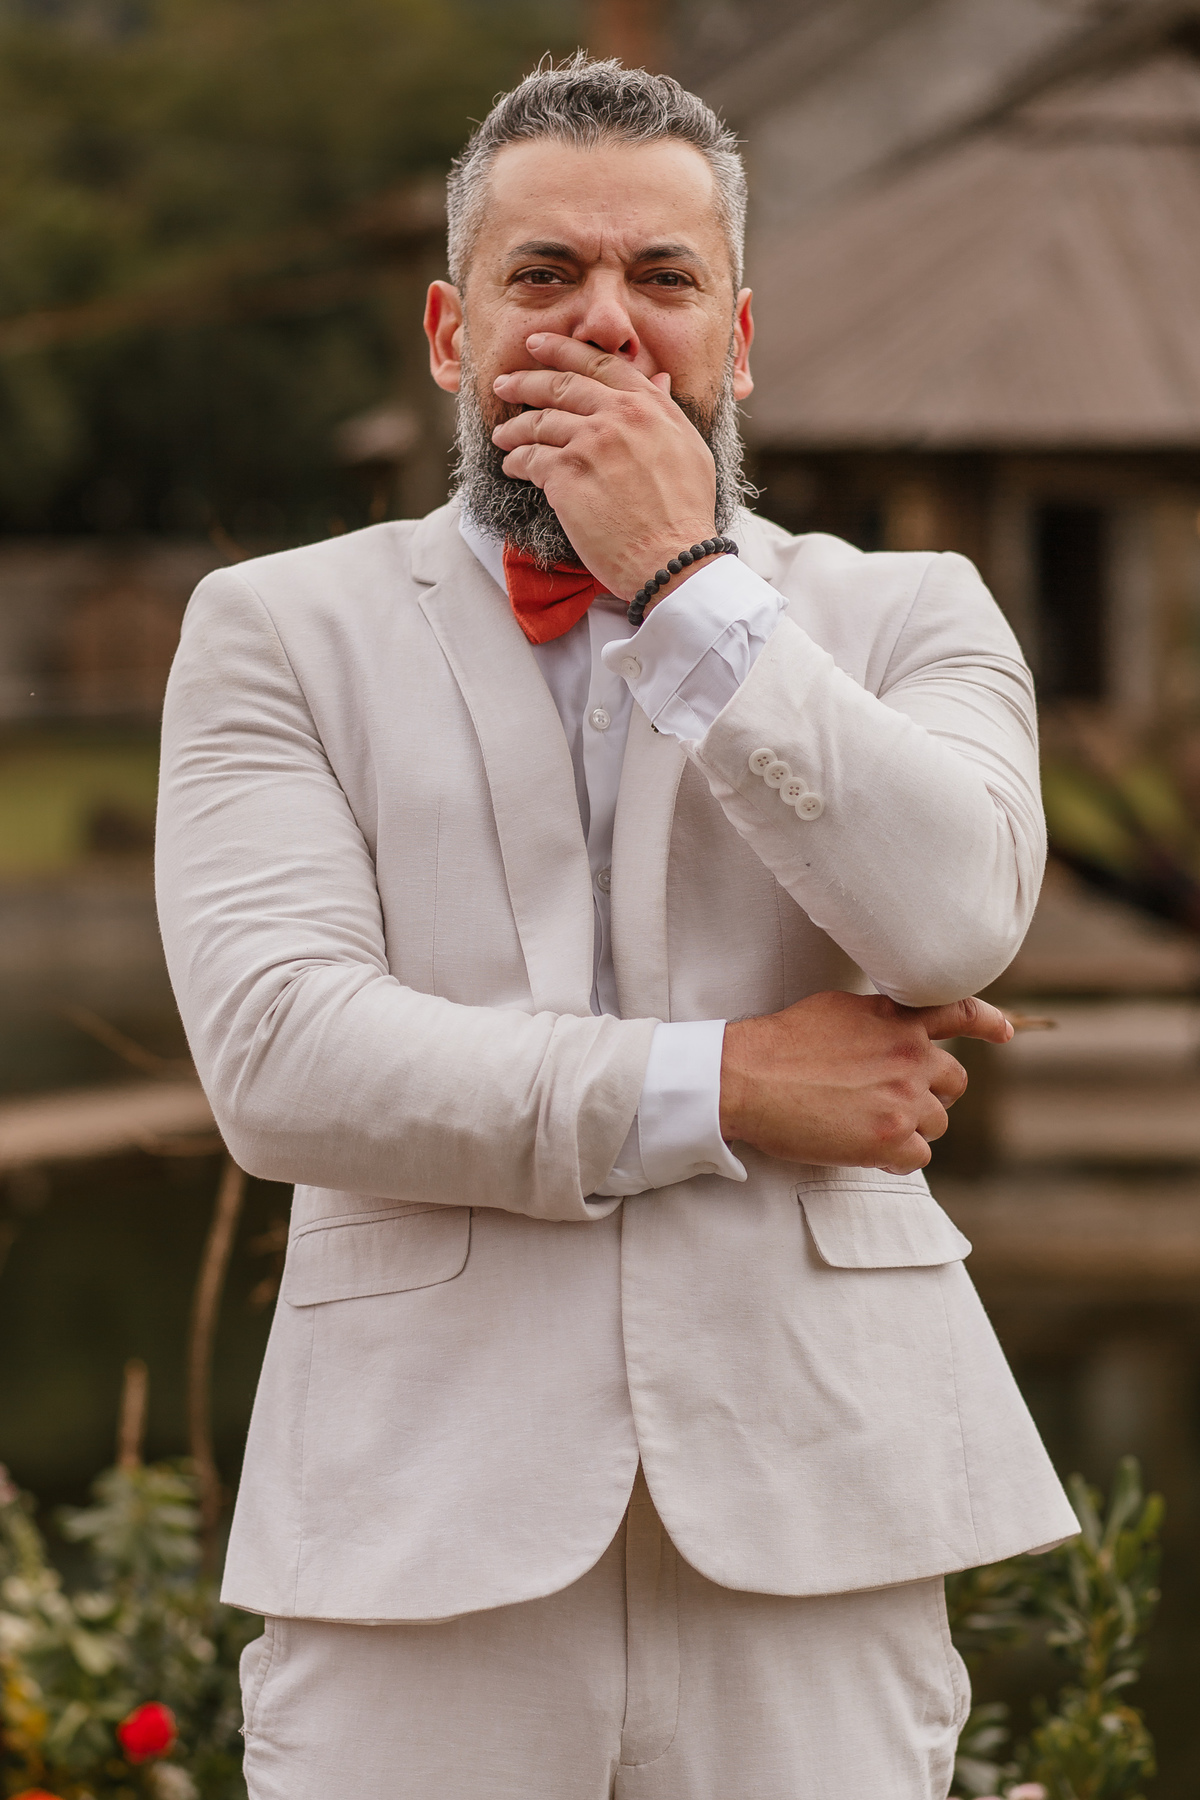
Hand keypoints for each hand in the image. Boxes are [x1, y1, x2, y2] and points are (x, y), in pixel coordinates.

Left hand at [491, 332, 717, 600]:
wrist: (673, 557)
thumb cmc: (686, 513)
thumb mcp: (689, 448)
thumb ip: (665, 409)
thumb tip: (657, 378)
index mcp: (647, 405)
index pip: (598, 363)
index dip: (561, 350)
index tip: (536, 345)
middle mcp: (617, 415)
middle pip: (560, 386)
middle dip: (525, 381)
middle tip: (503, 384)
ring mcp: (589, 443)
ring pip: (539, 422)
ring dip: (514, 428)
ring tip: (503, 435)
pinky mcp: (566, 475)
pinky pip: (529, 459)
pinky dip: (515, 461)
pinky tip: (512, 466)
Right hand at [719, 991, 1012, 1173]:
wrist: (747, 1077)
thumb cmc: (781, 1044)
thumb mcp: (839, 1010)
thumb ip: (879, 1019)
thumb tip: (894, 1029)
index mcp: (899, 1020)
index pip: (960, 1013)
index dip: (988, 1023)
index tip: (1004, 1033)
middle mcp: (911, 1056)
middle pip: (952, 1083)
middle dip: (931, 1094)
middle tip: (896, 1103)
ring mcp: (904, 1100)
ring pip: (936, 1123)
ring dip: (910, 1127)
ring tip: (868, 1126)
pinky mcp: (890, 1140)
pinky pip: (917, 1157)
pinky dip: (897, 1159)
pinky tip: (870, 1152)